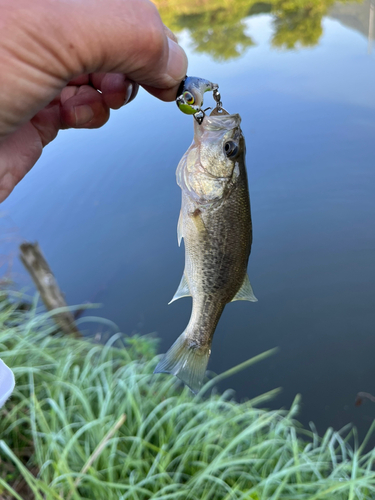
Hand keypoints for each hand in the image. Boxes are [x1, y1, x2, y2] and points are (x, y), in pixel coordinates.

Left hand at [0, 0, 187, 201]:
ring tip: (94, 97)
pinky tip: (71, 116)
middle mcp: (39, 25)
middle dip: (127, 60)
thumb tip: (175, 61)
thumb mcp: (54, 29)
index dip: (144, 27)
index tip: (164, 62)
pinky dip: (90, 113)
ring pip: (103, 72)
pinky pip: (85, 106)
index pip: (116, 1)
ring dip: (109, 89)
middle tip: (129, 81)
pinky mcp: (39, 108)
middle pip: (112, 34)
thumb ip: (130, 32)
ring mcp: (39, 66)